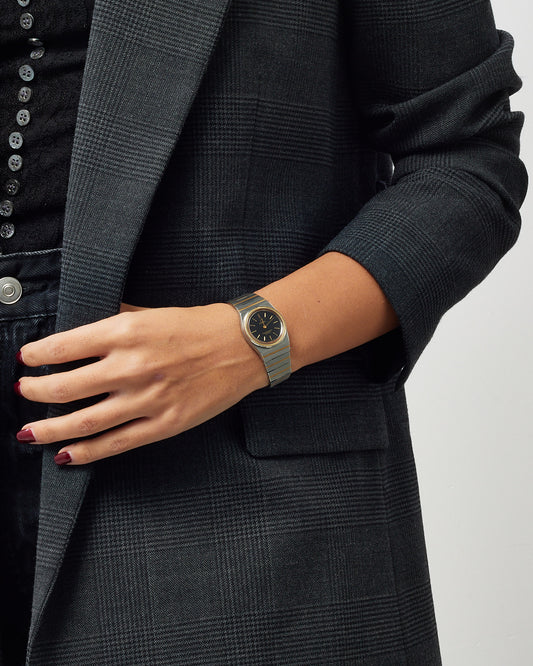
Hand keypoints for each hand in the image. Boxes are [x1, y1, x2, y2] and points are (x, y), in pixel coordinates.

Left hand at [15, 303, 267, 464]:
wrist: (244, 346)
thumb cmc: (199, 326)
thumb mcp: (151, 313)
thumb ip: (116, 322)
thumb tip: (84, 334)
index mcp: (125, 333)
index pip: (62, 347)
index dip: (35, 356)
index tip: (25, 360)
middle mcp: (130, 367)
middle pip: (62, 388)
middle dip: (32, 392)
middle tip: (22, 392)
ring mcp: (147, 399)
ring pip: (82, 421)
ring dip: (47, 429)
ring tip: (29, 432)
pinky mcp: (164, 424)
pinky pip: (116, 443)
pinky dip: (86, 453)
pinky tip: (66, 456)